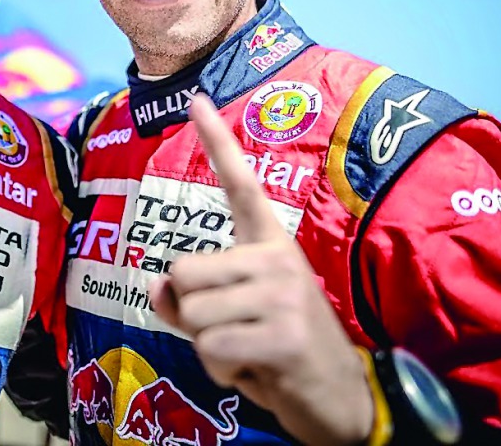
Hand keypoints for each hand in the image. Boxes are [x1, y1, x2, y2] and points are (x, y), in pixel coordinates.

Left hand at [149, 95, 374, 445]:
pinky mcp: (285, 335)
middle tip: (236, 330)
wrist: (343, 401)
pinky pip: (211, 346)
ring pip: (192, 311)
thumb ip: (188, 299)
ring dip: (209, 344)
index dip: (217, 141)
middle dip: (193, 312)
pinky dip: (222, 368)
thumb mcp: (232, 318)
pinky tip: (257, 369)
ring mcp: (284, 294)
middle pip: (183, 271)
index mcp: (270, 245)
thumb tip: (156, 283)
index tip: (196, 98)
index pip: (240, 185)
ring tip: (249, 350)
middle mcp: (278, 259)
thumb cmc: (279, 352)